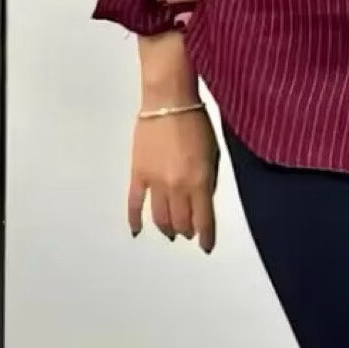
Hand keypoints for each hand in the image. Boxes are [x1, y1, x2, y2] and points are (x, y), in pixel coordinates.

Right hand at [127, 108, 218, 252]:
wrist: (169, 102)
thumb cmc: (195, 121)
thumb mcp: (213, 153)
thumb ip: (209, 180)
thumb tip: (204, 199)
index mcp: (200, 181)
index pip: (203, 220)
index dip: (205, 237)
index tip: (206, 246)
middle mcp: (178, 187)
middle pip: (181, 221)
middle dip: (187, 230)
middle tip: (189, 233)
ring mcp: (156, 182)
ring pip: (159, 217)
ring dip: (166, 227)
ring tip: (171, 232)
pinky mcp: (138, 174)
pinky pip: (135, 203)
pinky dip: (135, 219)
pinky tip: (137, 230)